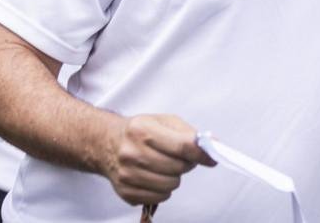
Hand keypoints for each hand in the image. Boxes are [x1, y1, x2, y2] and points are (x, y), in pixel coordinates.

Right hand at [98, 114, 215, 207]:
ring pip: (170, 185)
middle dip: (184, 163)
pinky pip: (159, 197)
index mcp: (143, 129)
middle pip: (178, 168)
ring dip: (174, 177)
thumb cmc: (140, 131)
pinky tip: (155, 176)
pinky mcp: (125, 191)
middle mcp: (131, 152)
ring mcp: (127, 174)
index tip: (212, 158)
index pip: (182, 146)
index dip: (201, 154)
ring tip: (165, 166)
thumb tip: (213, 146)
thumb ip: (188, 133)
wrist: (107, 143)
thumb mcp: (163, 121)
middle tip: (178, 157)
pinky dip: (162, 189)